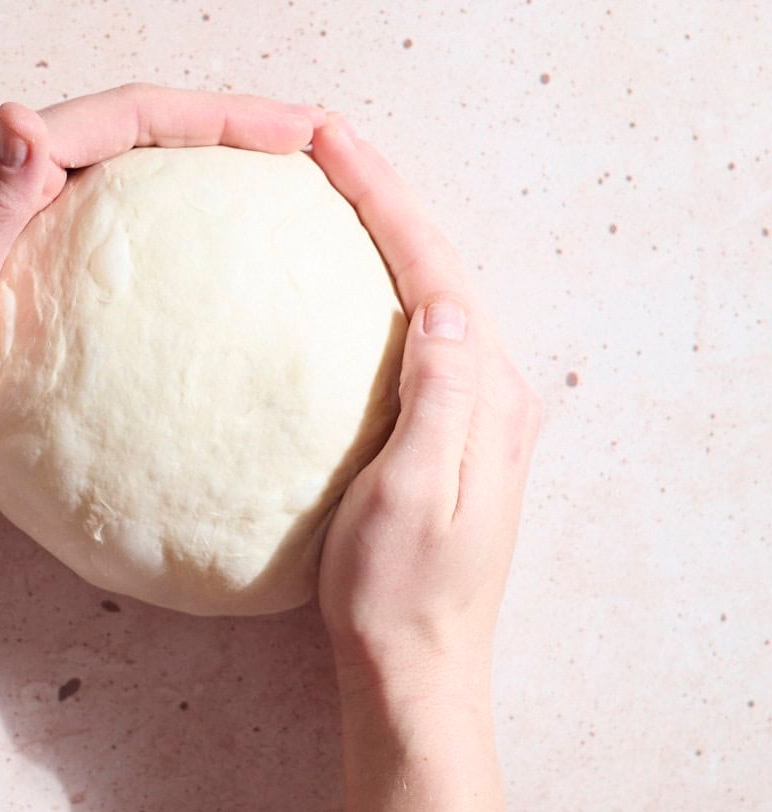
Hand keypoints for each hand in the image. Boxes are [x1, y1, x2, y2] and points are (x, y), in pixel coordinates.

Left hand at [0, 82, 323, 466]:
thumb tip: (26, 117)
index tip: (299, 129)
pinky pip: (106, 204)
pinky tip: (194, 248)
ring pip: (125, 160)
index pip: (131, 115)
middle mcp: (3, 163)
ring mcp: (7, 199)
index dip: (219, 114)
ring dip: (199, 157)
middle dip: (226, 123)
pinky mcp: (10, 239)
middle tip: (309, 143)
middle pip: (138, 123)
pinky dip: (164, 206)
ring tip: (273, 181)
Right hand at [309, 116, 543, 720]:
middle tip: (321, 140)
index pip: (434, 270)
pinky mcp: (443, 436)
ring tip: (330, 185)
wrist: (414, 670)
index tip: (328, 141)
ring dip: (383, 234)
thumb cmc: (400, 595)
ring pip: (426, 295)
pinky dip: (376, 287)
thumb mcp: (416, 497)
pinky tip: (337, 283)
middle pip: (436, 266)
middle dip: (384, 196)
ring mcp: (470, 415)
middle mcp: (491, 396)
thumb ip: (437, 401)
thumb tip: (438, 307)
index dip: (384, 198)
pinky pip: (410, 337)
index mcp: (487, 399)